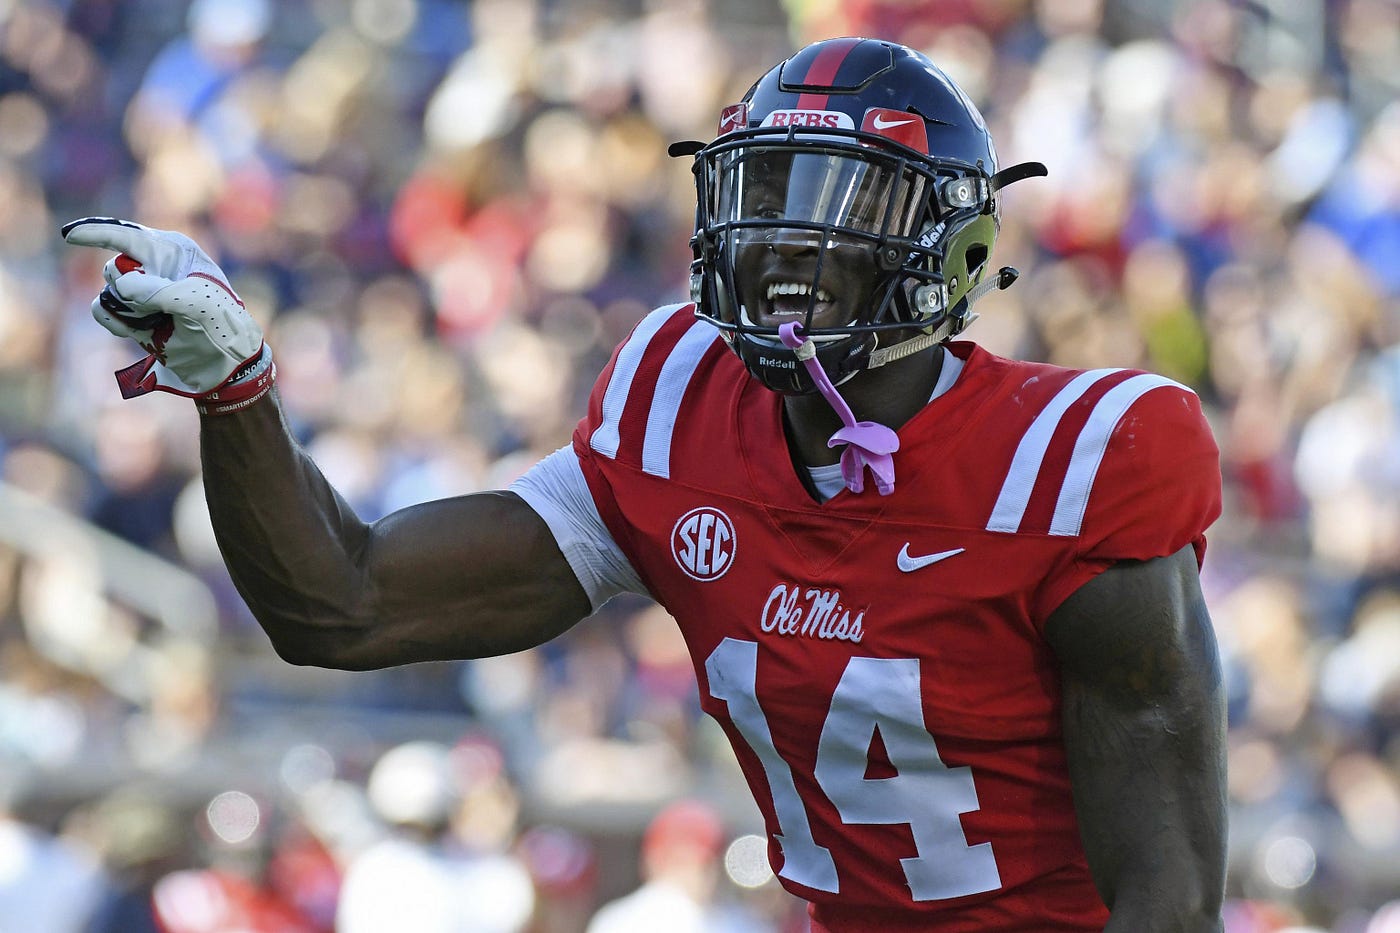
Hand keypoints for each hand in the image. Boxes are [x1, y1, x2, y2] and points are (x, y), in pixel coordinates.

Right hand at [62, 217, 271, 411]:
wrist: (226, 365)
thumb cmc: (221, 326)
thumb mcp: (200, 304)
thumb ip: (161, 291)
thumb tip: (122, 287)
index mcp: (174, 250)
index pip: (127, 236)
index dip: (96, 233)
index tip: (70, 236)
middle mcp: (155, 265)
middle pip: (114, 268)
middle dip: (129, 291)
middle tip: (162, 310)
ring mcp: (142, 290)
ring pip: (108, 292)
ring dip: (127, 310)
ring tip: (159, 323)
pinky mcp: (133, 314)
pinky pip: (102, 310)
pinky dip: (114, 322)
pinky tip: (140, 332)